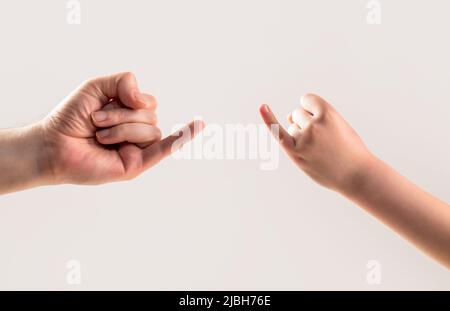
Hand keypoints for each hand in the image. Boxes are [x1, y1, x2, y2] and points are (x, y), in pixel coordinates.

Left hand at [36, 72, 203, 184]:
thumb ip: (123, 81)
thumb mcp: (96, 87)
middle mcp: (137, 132)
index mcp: (131, 115)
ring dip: (121, 129)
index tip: (101, 106)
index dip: (128, 100)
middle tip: (96, 123)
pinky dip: (183, 137)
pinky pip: (166, 149)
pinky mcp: (136, 164)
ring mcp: (138, 149)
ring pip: (151, 130)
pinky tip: (199, 125)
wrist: (54, 144)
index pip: (148, 102)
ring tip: (100, 137)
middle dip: (120, 115)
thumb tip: (147, 101)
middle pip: (150, 116)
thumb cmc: (71, 118)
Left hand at [260, 94, 373, 191]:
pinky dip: (269, 119)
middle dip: (306, 124)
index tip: (324, 123)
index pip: (307, 100)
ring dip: (301, 136)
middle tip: (323, 141)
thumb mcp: (338, 125)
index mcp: (327, 112)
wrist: (356, 174)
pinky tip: (262, 107)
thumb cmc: (348, 150)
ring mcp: (304, 138)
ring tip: (318, 150)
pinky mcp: (296, 152)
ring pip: (292, 127)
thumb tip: (288, 116)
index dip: (313, 111)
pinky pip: (277, 132)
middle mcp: (314, 123)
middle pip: (297, 114)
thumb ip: (315, 118)